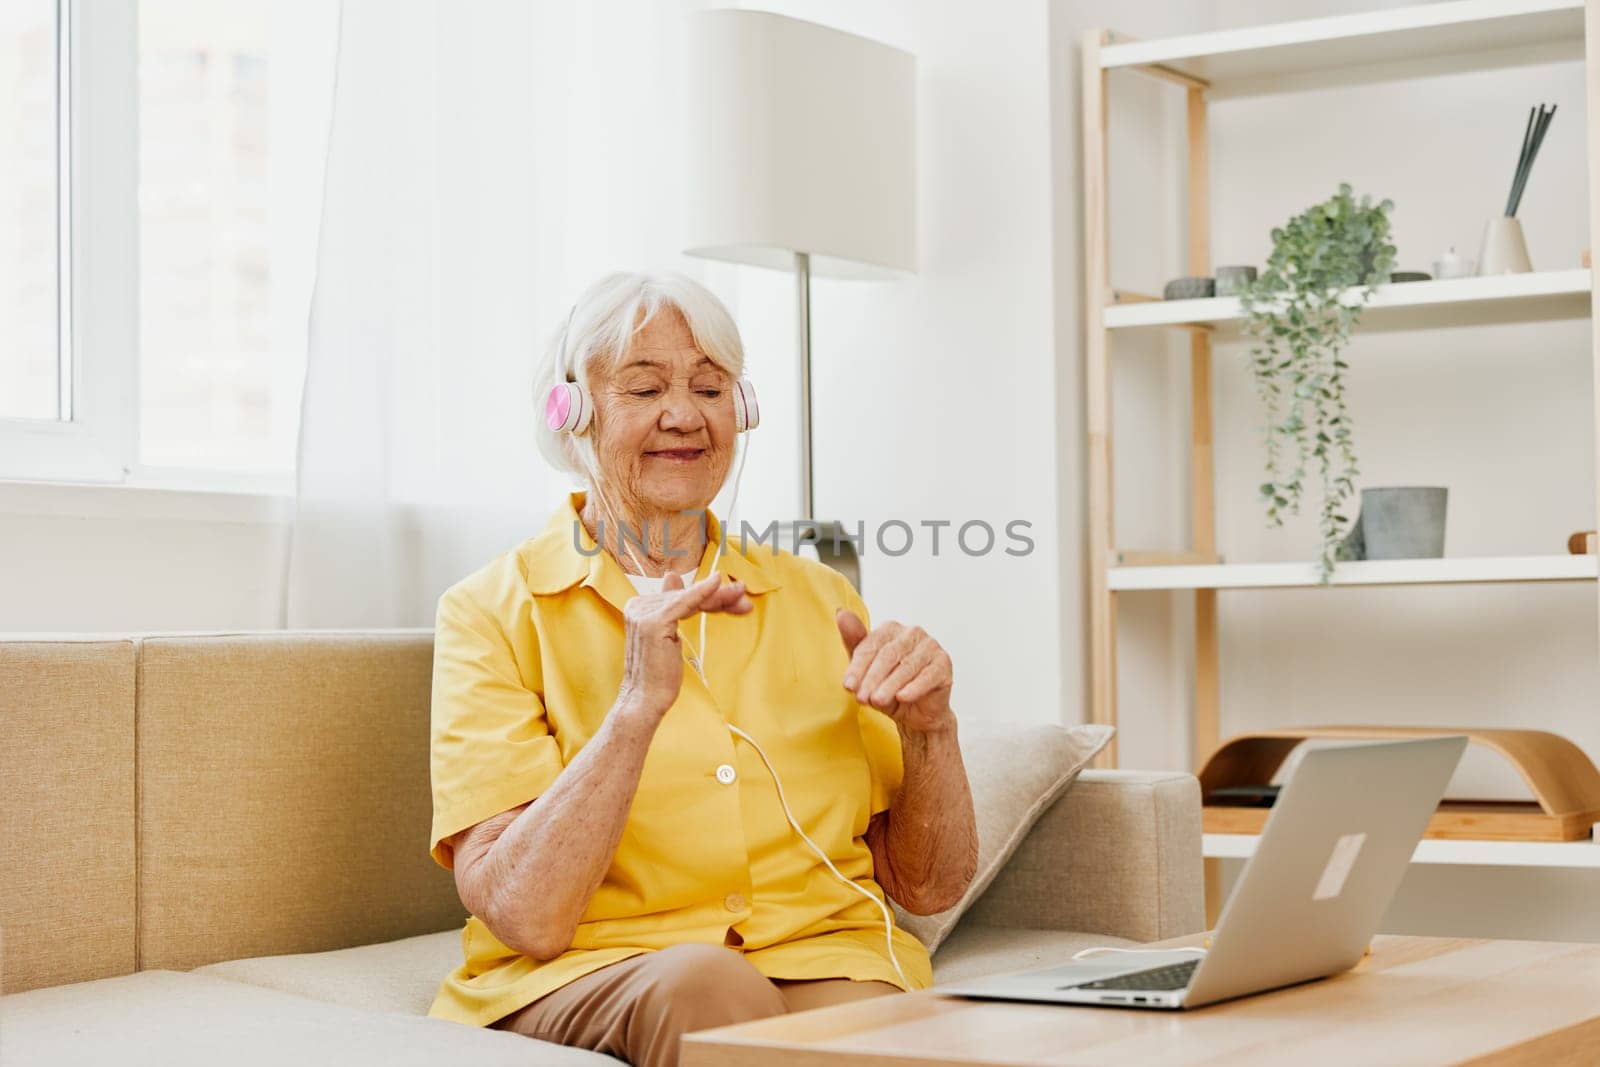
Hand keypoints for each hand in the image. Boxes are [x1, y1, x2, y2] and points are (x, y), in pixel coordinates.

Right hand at [619, 571, 751, 718]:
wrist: (645, 699)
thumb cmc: (658, 674)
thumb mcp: (667, 636)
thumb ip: (672, 608)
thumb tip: (672, 576)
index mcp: (639, 606)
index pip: (679, 596)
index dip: (706, 594)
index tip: (732, 594)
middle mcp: (638, 605)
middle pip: (685, 595)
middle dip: (717, 595)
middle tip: (741, 592)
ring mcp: (644, 612)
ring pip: (689, 599)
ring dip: (718, 596)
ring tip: (740, 594)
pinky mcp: (654, 622)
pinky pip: (684, 603)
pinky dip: (702, 592)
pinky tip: (717, 583)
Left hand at [835, 610, 953, 734]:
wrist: (916, 713)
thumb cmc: (888, 688)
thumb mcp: (866, 670)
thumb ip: (854, 642)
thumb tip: (841, 613)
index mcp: (890, 629)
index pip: (871, 645)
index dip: (857, 667)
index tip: (848, 686)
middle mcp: (912, 633)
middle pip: (887, 655)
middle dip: (872, 678)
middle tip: (861, 698)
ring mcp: (930, 646)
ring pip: (906, 666)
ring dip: (889, 685)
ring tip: (877, 701)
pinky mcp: (944, 663)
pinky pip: (927, 675)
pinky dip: (914, 688)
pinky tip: (902, 698)